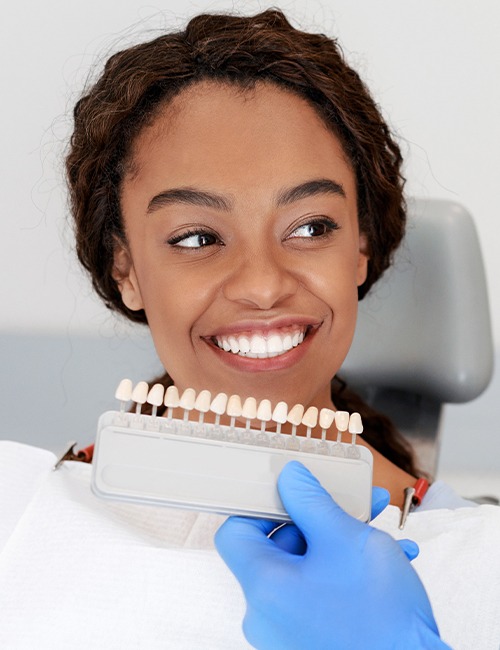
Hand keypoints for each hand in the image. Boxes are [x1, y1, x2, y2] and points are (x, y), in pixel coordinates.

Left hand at [215, 461, 449, 649]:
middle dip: (317, 520)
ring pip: (305, 568)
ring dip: (340, 542)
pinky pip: (318, 592)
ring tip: (380, 532)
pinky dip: (345, 572)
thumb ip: (310, 501)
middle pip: (277, 548)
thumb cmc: (382, 618)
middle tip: (352, 505)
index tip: (291, 494)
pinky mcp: (310, 641)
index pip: (236, 531)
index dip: (261, 505)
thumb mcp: (346, 539)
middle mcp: (266, 615)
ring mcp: (287, 632)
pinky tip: (386, 562)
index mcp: (264, 587)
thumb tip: (290, 478)